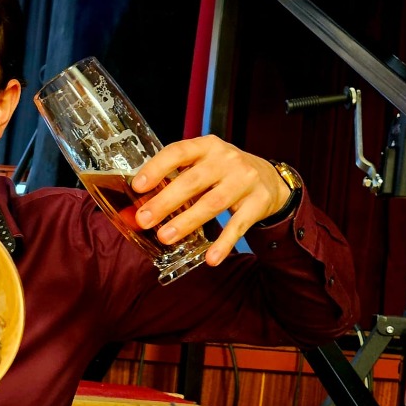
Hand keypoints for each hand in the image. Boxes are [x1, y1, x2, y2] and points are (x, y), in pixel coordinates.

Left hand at [130, 135, 292, 266]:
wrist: (270, 179)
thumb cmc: (224, 174)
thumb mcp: (202, 166)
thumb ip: (174, 183)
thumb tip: (135, 213)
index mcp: (207, 146)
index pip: (178, 152)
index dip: (157, 168)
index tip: (137, 186)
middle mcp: (226, 160)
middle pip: (192, 181)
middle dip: (165, 202)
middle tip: (144, 220)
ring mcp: (244, 180)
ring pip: (212, 203)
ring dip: (187, 222)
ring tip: (165, 237)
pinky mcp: (258, 202)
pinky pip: (238, 226)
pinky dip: (224, 243)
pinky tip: (210, 259)